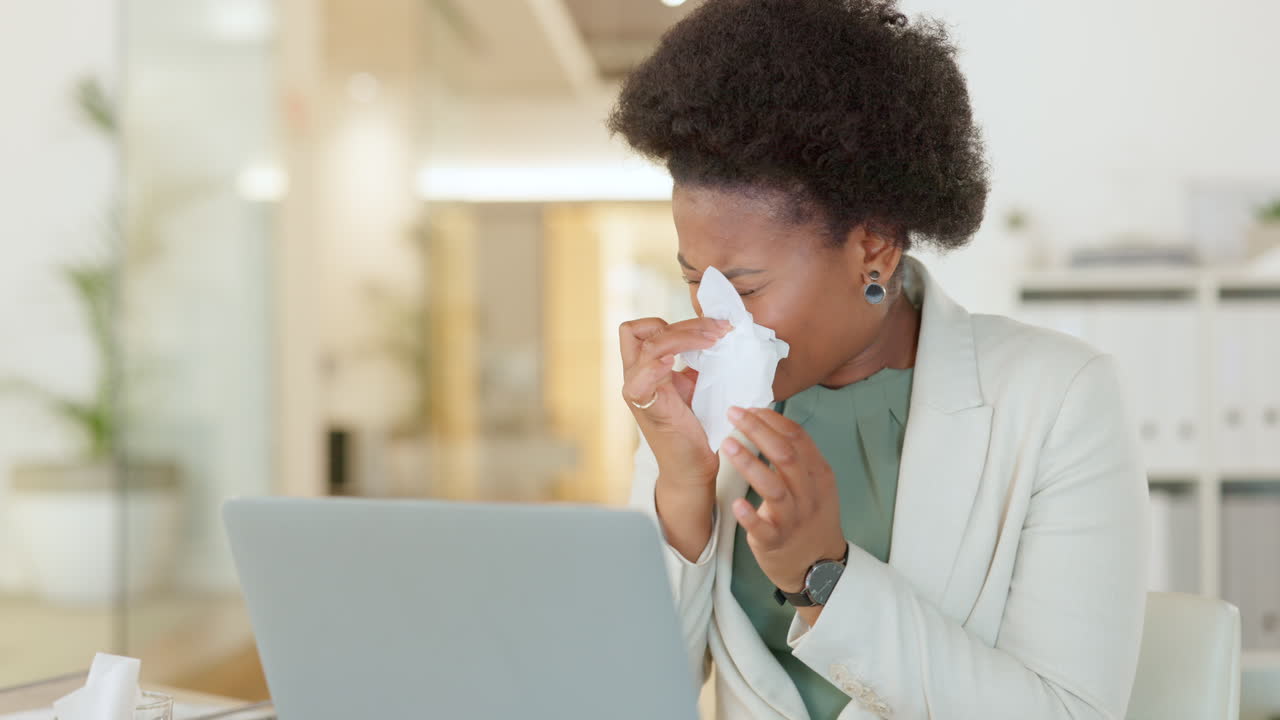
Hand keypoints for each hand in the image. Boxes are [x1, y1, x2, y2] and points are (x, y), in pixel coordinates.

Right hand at [619, 316, 729, 488]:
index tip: (708, 330)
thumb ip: (697, 362)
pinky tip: (678, 364)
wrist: (692, 468)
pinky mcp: (647, 408)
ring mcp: (638, 392)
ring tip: (715, 341)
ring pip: (647, 346)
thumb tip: (720, 335)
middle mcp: (636, 376)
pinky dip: (656, 366)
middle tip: (720, 330)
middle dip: (685, 324)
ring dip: (684, 337)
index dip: (670, 322)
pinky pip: (640, 379)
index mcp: (647, 369)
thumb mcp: (696, 385)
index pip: (641, 329)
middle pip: (640, 330)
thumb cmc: (695, 429)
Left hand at [724, 406, 846, 593]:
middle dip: (759, 431)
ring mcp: (793, 519)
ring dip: (749, 464)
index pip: (798, 438)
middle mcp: (808, 494)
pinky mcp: (776, 541)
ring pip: (774, 488)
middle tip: (733, 413)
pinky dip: (750, 515)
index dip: (773, 420)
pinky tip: (736, 503)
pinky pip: (763, 528)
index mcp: (818, 475)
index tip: (751, 407)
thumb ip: (796, 457)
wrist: (818, 566)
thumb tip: (766, 422)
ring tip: (726, 444)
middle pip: (786, 456)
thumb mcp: (813, 484)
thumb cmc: (808, 517)